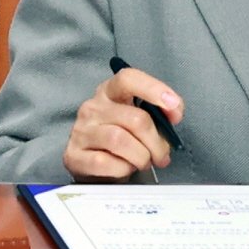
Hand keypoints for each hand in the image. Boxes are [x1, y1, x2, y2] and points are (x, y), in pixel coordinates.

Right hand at [63, 68, 181, 181]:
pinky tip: (124, 168)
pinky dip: (123, 169)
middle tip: (161, 155)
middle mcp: (93, 107)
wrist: (93, 168)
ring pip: (120, 140)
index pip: (128, 79)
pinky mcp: (74, 155)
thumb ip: (159, 115)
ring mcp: (81, 130)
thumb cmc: (122, 141)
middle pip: (135, 118)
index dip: (154, 90)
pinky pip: (105, 162)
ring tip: (143, 162)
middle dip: (156, 142)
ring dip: (141, 157)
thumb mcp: (139, 122)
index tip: (174, 109)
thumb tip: (174, 115)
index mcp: (110, 92)